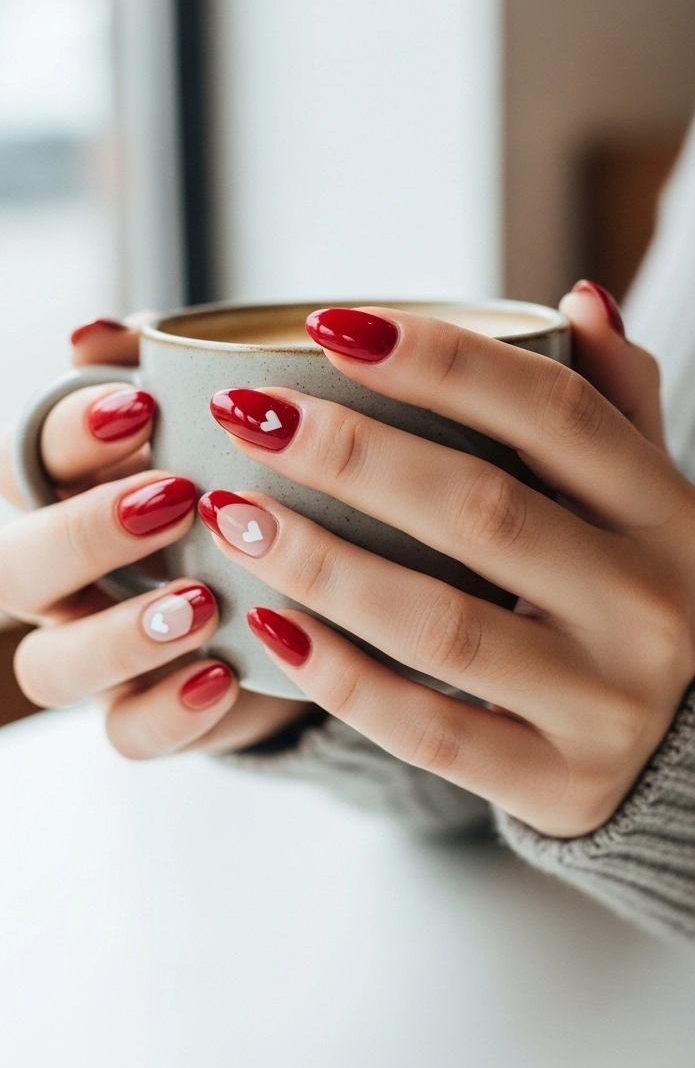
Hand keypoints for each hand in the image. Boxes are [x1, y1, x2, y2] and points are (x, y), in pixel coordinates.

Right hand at [0, 318, 307, 757]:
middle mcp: (60, 578)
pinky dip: (169, 710)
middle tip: (172, 502)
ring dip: (121, 635)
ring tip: (203, 602)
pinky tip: (222, 675)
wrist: (295, 586)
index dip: (72, 431)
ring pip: (52, 667)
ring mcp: (93, 653)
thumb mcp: (207, 417)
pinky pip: (126, 734)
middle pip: (14, 569)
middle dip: (83, 533)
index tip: (146, 406)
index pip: (28, 456)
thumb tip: (91, 333)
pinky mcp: (140, 714)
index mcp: (65, 493)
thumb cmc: (235, 479)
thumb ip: (152, 366)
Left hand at [202, 287, 694, 836]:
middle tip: (247, 415)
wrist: (684, 747)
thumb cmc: (624, 590)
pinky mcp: (557, 783)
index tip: (330, 327)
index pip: (554, 414)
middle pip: (482, 510)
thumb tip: (577, 299)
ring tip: (233, 515)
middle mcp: (647, 604)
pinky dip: (339, 678)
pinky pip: (427, 730)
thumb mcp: (642, 496)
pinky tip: (267, 627)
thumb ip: (614, 402)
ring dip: (322, 564)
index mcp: (665, 511)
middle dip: (349, 454)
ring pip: (440, 627)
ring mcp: (606, 703)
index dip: (441, 361)